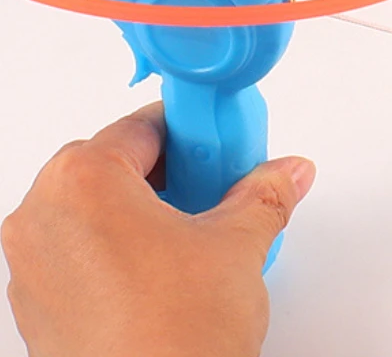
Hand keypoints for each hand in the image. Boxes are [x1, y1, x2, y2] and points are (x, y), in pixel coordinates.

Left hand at [1, 103, 314, 356]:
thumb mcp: (238, 244)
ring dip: (145, 207)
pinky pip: (79, 249)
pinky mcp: (38, 307)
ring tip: (196, 229)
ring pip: (95, 207)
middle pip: (114, 163)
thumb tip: (287, 172)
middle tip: (215, 184)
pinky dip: (119, 244)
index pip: (144, 126)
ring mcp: (32, 266)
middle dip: (170, 170)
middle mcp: (43, 217)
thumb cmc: (174, 338)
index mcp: (83, 182)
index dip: (192, 129)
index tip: (219, 137)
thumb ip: (265, 193)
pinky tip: (166, 267)